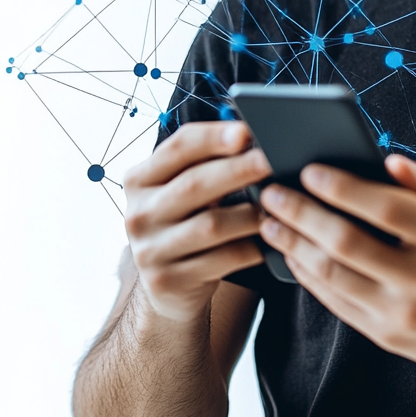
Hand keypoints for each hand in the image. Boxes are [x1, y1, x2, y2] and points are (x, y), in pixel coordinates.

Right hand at [123, 120, 271, 322]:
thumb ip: (205, 163)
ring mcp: (149, 251)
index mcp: (140, 179)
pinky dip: (251, 247)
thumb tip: (250, 136)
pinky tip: (268, 238)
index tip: (245, 132)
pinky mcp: (168, 281)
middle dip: (239, 169)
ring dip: (250, 212)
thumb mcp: (182, 190)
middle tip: (271, 161)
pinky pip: (222, 259)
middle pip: (195, 183)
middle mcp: (138, 213)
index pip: (178, 147)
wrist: (168, 284)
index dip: (214, 137)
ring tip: (276, 204)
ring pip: (211, 225)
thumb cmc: (186, 221)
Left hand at [257, 154, 415, 374]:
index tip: (309, 169)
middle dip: (302, 214)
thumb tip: (386, 160)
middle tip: (273, 192)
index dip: (342, 187)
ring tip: (271, 221)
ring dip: (294, 246)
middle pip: (348, 242)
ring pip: (333, 275)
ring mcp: (402, 312)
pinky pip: (336, 303)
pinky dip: (308, 277)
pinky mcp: (387, 337)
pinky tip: (292, 254)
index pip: (384, 207)